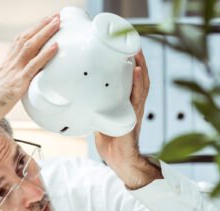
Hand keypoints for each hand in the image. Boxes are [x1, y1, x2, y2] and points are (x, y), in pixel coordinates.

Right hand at [0, 13, 60, 148]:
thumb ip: (14, 80)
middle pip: (26, 38)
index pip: (20, 41)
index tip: (44, 21)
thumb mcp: (3, 87)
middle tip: (55, 15)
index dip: (32, 29)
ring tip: (57, 22)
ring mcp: (13, 72)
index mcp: (6, 64)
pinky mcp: (17, 84)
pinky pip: (33, 66)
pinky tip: (55, 46)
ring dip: (45, 32)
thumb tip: (25, 81)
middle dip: (41, 25)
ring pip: (30, 46)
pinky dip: (45, 54)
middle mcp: (9, 64)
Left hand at [95, 50, 160, 188]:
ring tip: (135, 50)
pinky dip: (138, 84)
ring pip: (141, 83)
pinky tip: (137, 72)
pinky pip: (137, 98)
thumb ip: (94, 107)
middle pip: (138, 76)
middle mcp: (132, 102)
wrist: (119, 160)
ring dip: (140, 65)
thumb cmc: (110, 141)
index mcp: (125, 102)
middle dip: (136, 58)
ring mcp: (135, 109)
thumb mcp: (100, 118)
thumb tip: (78, 98)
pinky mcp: (133, 117)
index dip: (128, 63)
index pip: (129, 78)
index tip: (121, 47)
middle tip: (130, 41)